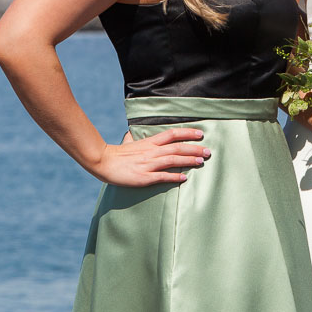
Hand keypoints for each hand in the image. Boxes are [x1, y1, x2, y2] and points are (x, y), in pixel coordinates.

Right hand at [91, 127, 209, 186]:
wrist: (103, 162)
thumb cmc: (117, 153)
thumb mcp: (129, 142)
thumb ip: (134, 138)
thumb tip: (131, 134)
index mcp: (149, 142)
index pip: (172, 134)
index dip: (188, 133)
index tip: (201, 134)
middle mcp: (151, 151)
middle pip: (177, 147)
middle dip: (194, 149)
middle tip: (208, 151)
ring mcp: (148, 164)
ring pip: (173, 160)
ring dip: (188, 161)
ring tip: (201, 162)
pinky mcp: (144, 177)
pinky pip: (162, 177)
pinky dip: (174, 177)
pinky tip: (184, 178)